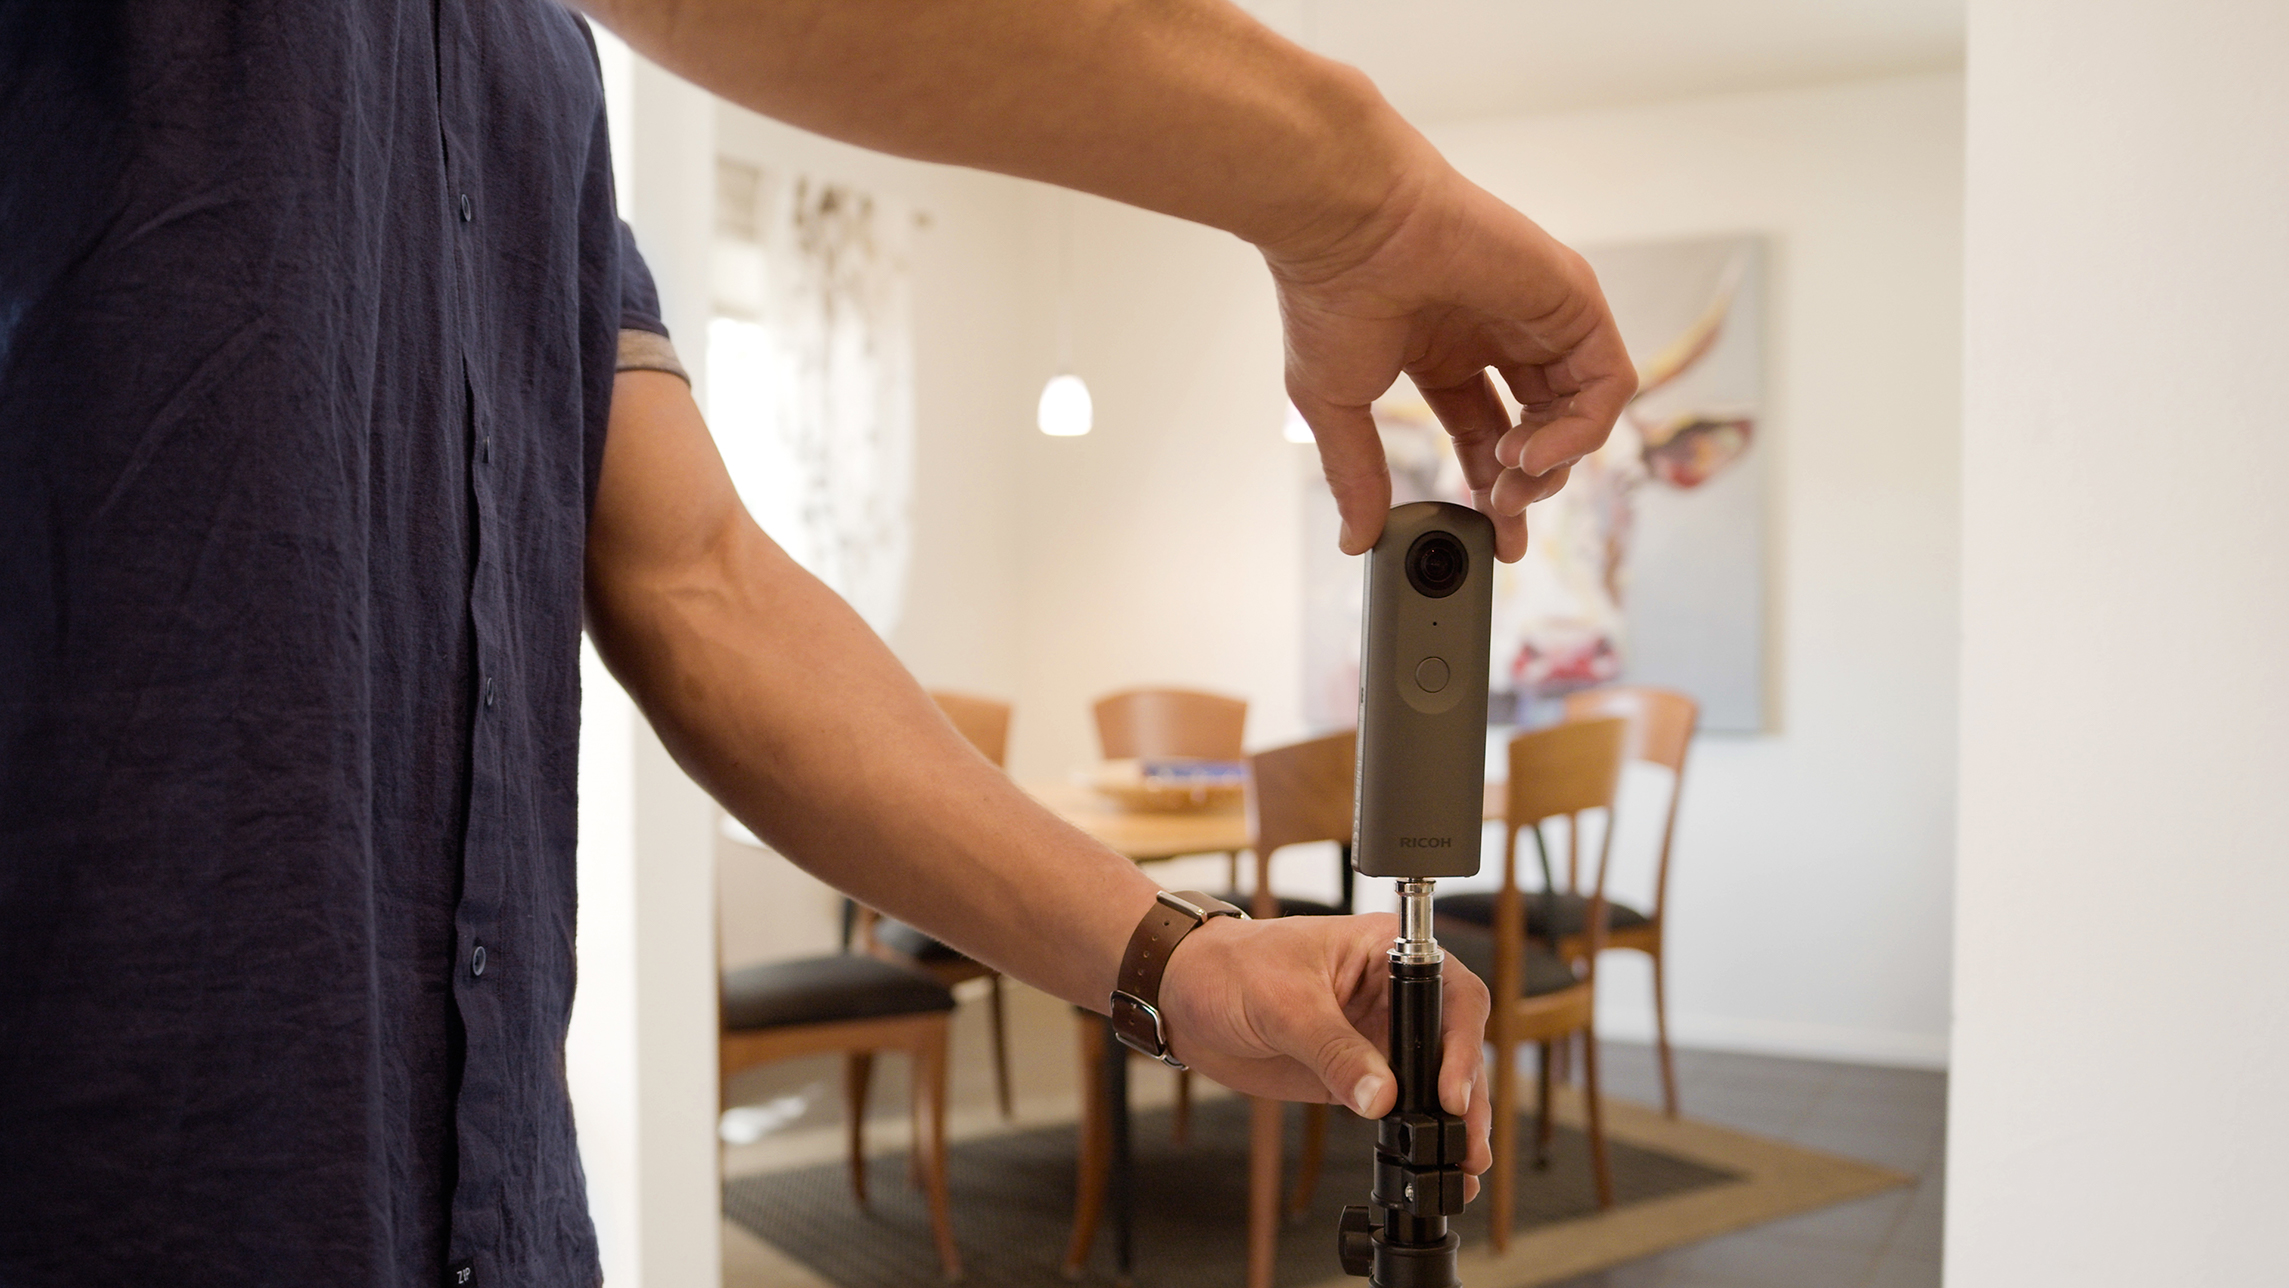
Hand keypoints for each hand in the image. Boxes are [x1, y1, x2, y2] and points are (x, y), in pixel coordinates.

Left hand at [1158, 912, 1493, 1199]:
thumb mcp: (1284, 1003)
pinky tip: (1430, 1165)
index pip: (1448, 992)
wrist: (1184, 994)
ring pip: (1435, 1081)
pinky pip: (1401, 1106)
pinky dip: (1418, 1135)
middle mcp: (1392, 994)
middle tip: (1467, 1143)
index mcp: (1386, 952)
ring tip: (1463, 1166)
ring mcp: (1378, 1036)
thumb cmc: (1229, 967)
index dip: (1459, 1042)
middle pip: (1453, 1043)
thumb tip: (1381, 1098)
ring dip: (1453, 1124)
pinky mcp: (1359, 1072)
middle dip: (1467, 1095)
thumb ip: (1333, 1050)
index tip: (1450, 1091)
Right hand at [1267, 153, 1637, 562]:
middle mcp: (1495, 333)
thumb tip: (1359, 538)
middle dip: (1527, 482)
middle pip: (1539, 428)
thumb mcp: (1336, 408)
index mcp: (1443, 353)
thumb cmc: (1329, 296)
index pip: (1487, 435)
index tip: (1496, 540)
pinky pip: (1607, 382)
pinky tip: (1534, 447)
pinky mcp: (1572, 298)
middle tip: (1502, 507)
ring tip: (1514, 476)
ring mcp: (1538, 316)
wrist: (1348, 226)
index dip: (1494, 491)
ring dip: (1556, 461)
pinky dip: (1582, 428)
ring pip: (1582, 409)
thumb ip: (1357, 476)